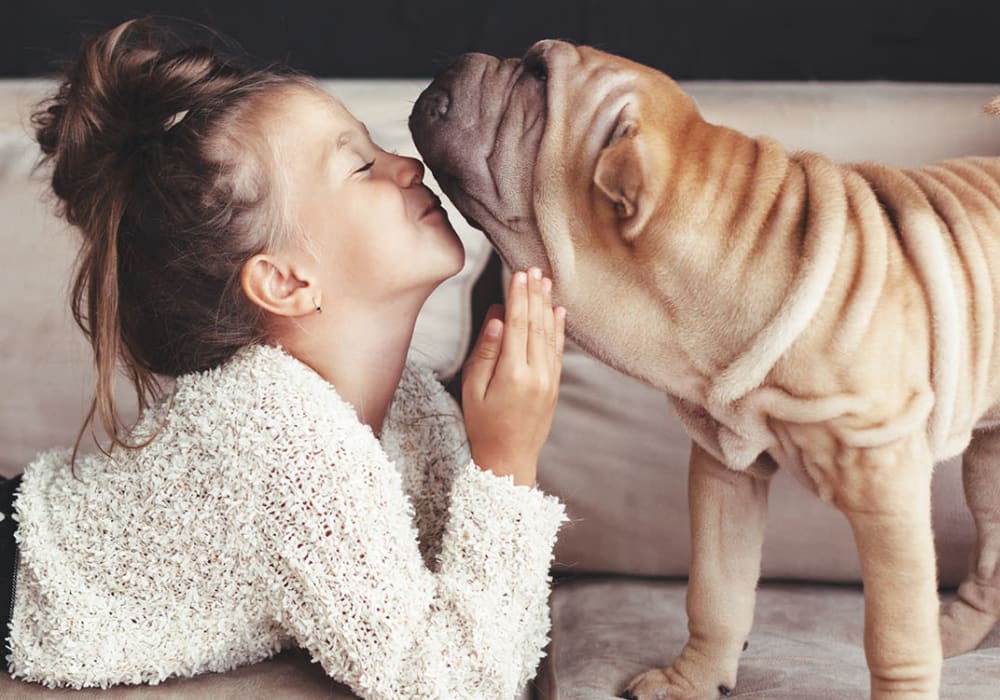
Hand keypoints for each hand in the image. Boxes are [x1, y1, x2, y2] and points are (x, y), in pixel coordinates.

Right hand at [462, 267, 565, 486]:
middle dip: (533, 294)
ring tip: (545, 280)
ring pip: (550, 334)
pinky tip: (558, 310)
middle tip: (533, 268)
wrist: (509, 459)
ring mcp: (549, 380)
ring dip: (547, 305)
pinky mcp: (555, 385)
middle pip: (536, 324)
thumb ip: (485, 352)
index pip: (517, 325)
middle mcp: (537, 374)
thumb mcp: (473, 389)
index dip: (518, 297)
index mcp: (513, 374)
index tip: (517, 274)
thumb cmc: (483, 425)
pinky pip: (558, 350)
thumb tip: (496, 318)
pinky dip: (559, 328)